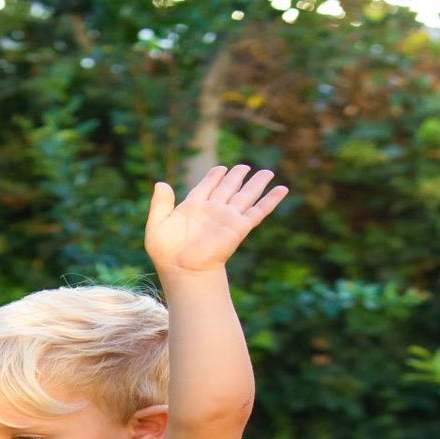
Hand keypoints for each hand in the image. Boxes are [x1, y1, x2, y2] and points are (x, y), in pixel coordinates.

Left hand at [144, 164, 287, 275]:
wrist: (182, 270)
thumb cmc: (166, 253)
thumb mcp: (157, 224)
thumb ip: (160, 203)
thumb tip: (161, 183)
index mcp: (194, 207)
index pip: (207, 186)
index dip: (214, 176)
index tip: (221, 169)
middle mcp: (213, 210)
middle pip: (228, 188)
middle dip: (236, 176)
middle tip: (244, 167)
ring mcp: (227, 218)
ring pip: (245, 195)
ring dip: (256, 183)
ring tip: (267, 172)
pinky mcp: (239, 227)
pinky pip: (258, 211)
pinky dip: (271, 200)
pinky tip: (283, 189)